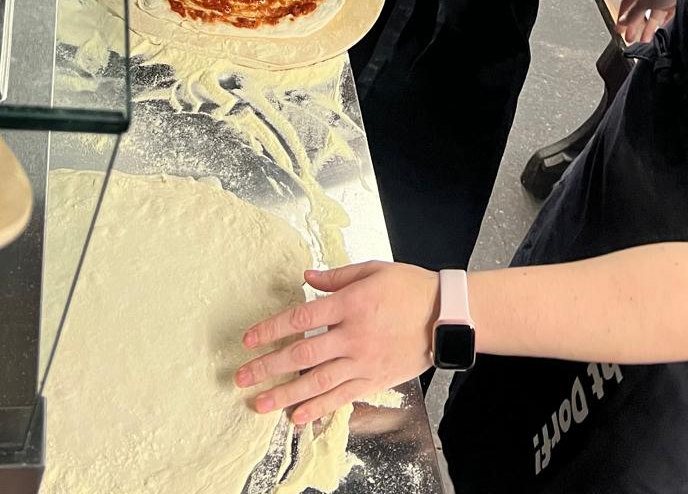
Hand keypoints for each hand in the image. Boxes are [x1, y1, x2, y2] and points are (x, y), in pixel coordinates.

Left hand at [235, 262, 436, 425]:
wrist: (445, 317)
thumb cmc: (410, 288)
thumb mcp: (374, 270)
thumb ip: (337, 276)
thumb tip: (306, 277)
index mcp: (350, 303)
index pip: (301, 318)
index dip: (271, 329)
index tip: (249, 339)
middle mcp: (353, 335)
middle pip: (302, 354)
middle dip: (268, 366)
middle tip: (242, 376)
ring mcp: (363, 361)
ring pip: (317, 382)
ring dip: (285, 394)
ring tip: (260, 404)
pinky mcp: (373, 380)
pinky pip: (340, 397)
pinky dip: (318, 408)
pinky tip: (297, 417)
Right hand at [616, 0, 687, 44]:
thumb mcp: (643, 2)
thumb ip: (633, 13)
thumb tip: (622, 21)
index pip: (626, 3)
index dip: (621, 16)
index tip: (619, 28)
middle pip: (639, 11)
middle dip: (634, 25)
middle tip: (630, 38)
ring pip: (652, 14)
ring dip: (648, 28)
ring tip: (644, 40)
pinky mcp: (673, 1)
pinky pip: (665, 14)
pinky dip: (661, 23)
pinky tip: (659, 30)